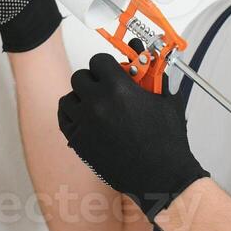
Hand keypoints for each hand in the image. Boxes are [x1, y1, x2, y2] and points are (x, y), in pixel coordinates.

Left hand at [57, 53, 209, 220]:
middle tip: (105, 89)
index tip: (112, 71)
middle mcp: (97, 104)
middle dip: (93, 80)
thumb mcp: (167, 99)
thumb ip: (152, 73)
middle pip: (81, 76)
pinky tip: (84, 117)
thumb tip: (140, 54)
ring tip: (95, 105)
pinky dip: (71, 115)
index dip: (106, 65)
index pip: (98, 60)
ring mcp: (85, 123)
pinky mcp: (78, 142)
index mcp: (119, 89)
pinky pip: (63, 118)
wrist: (162, 176)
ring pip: (68, 97)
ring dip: (80, 98)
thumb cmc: (167, 141)